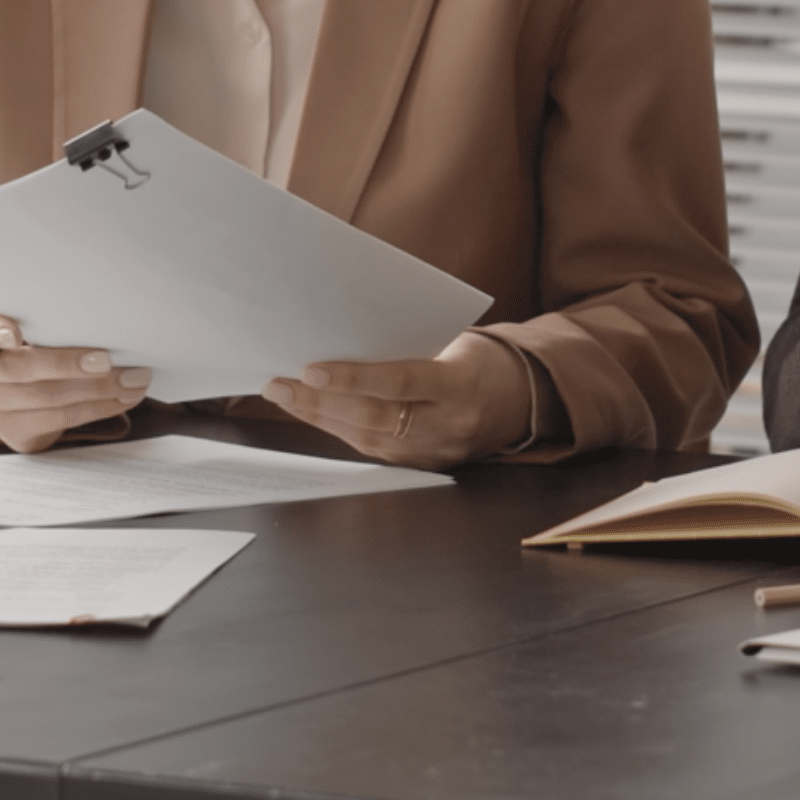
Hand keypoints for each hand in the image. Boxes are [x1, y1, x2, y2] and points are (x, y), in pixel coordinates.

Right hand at [0, 303, 150, 452]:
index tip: (14, 334)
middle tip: (110, 361)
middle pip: (22, 370)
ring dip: (97, 392)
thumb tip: (93, 316)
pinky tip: (121, 399)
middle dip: (70, 366)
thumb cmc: (23, 340)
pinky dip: (96, 410)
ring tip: (132, 381)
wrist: (2, 382)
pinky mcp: (13, 433)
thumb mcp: (19, 318)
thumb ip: (40, 316)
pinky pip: (59, 423)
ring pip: (48, 401)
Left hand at [264, 336, 528, 467]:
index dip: (353, 378)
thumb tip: (341, 335)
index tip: (310, 369)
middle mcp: (448, 425)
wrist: (521, 403)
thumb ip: (406, 345)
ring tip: (283, 394)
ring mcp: (434, 451)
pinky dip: (336, 427)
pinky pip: (370, 447)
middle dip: (319, 401)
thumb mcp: (455, 342)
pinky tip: (311, 410)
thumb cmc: (479, 360)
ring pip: (365, 437)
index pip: (401, 381)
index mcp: (462, 386)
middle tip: (278, 383)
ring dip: (318, 416)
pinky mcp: (421, 464)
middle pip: (374, 417)